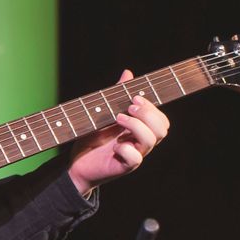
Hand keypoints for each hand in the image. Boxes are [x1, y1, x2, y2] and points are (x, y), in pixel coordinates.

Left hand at [67, 70, 171, 192]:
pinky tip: (114, 146)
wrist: (77, 164)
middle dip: (148, 114)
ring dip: (136, 125)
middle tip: (129, 107)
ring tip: (118, 119)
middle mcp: (140, 143)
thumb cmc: (93, 138)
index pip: (161, 119)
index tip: (135, 97)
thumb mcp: (103, 113)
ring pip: (151, 140)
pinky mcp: (124, 167)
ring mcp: (134, 155)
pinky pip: (135, 158)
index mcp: (140, 130)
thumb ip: (117, 95)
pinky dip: (126, 149)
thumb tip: (128, 72)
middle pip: (162, 129)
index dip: (153, 107)